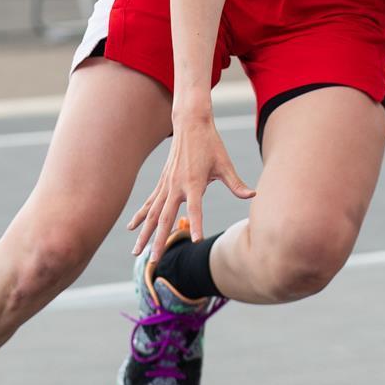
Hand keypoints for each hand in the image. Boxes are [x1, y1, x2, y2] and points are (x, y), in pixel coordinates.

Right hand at [128, 112, 255, 265]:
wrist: (190, 123)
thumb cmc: (210, 144)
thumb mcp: (225, 163)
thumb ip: (236, 183)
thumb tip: (253, 195)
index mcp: (194, 182)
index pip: (196, 208)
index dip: (197, 224)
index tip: (195, 241)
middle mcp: (176, 185)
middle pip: (165, 218)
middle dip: (158, 241)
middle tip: (153, 261)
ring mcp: (167, 184)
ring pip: (153, 214)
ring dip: (144, 234)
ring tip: (136, 252)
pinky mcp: (162, 182)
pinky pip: (149, 203)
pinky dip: (140, 216)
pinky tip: (131, 228)